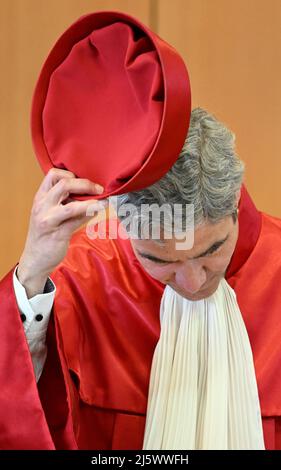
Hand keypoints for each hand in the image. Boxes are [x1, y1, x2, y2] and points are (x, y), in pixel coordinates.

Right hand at [17, 168, 107, 296]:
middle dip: (85, 184)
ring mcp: (49, 220)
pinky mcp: (58, 234)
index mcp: (41, 197)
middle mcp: (42, 206)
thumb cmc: (45, 235)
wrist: (35, 260)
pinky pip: (77, 221)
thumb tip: (90, 193)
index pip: (53, 174)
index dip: (70, 173)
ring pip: (72, 205)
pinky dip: (90, 214)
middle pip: (64, 184)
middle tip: (99, 188)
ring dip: (91, 201)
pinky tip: (98, 211)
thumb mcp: (51, 213)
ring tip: (103, 201)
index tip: (83, 180)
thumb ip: (65, 202)